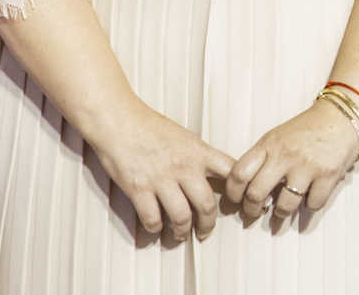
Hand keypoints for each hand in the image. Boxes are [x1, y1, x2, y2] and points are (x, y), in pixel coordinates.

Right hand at [91, 100, 234, 240]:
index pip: (231, 172)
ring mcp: (161, 180)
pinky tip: (156, 228)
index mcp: (199, 152)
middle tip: (205, 231)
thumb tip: (211, 173)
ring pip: (181, 217)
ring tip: (181, 236)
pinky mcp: (139, 189)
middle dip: (208, 224)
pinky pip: (152, 219)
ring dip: (182, 232)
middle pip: (206, 205)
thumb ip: (198, 156)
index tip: (237, 202)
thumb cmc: (150, 126)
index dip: (238, 190)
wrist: (120, 121)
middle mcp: (184, 168)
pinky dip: (155, 228)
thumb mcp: (185, 137)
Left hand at [224, 101, 358, 223]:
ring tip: (281, 212)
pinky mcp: (328, 174)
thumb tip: (245, 189)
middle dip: (252, 211)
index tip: (236, 201)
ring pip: (284, 205)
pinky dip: (310, 206)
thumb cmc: (307, 128)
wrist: (342, 115)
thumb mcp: (277, 137)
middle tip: (254, 214)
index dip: (233, 193)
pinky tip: (310, 198)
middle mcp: (285, 155)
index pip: (239, 173)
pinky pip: (313, 204)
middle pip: (256, 194)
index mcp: (269, 144)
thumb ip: (261, 158)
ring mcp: (307, 165)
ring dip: (281, 214)